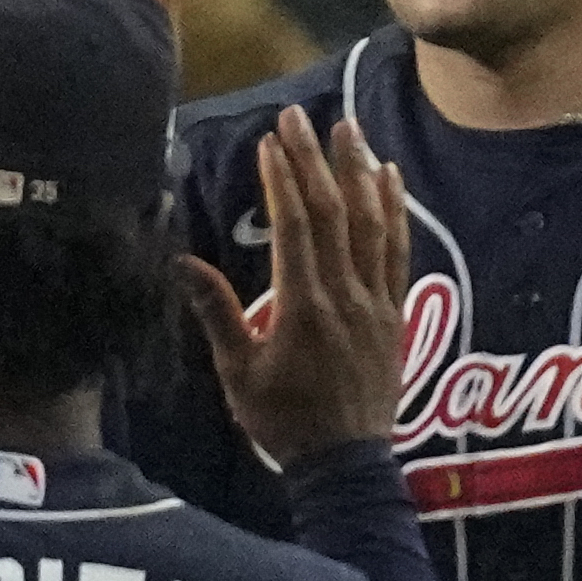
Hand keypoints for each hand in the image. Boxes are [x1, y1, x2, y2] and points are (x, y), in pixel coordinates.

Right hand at [182, 105, 411, 462]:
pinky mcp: (396, 312)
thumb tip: (183, 263)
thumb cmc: (283, 422)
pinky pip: (398, 249)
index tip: (270, 142)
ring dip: (360, 171)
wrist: (346, 464)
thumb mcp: (238, 372)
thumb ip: (217, 313)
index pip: (296, 229)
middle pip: (335, 214)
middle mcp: (347, 297)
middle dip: (315, 160)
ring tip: (348, 129)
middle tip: (300, 116)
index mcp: (304, 308)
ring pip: (373, 224)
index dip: (284, 181)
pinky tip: (389, 177)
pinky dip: (395, 208)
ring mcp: (377, 302)